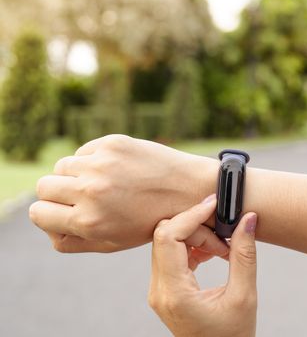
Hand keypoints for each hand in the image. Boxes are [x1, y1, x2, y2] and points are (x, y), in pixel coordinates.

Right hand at [29, 134, 216, 252]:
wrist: (189, 190)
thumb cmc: (151, 220)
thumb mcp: (113, 241)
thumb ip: (73, 240)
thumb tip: (48, 224)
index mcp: (89, 221)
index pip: (38, 213)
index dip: (48, 214)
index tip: (63, 212)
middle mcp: (91, 191)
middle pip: (44, 187)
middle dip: (57, 193)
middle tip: (79, 197)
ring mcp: (101, 164)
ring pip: (62, 166)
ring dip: (75, 175)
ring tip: (101, 183)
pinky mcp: (113, 144)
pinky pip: (84, 151)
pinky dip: (93, 161)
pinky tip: (115, 170)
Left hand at [149, 195, 257, 336]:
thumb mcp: (244, 295)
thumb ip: (244, 254)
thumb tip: (248, 220)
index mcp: (174, 293)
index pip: (168, 237)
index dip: (190, 215)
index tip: (214, 205)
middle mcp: (159, 290)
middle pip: (166, 235)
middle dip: (197, 227)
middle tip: (225, 236)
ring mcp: (159, 290)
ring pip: (168, 242)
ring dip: (196, 236)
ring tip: (223, 249)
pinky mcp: (165, 288)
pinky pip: (172, 254)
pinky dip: (193, 246)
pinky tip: (214, 254)